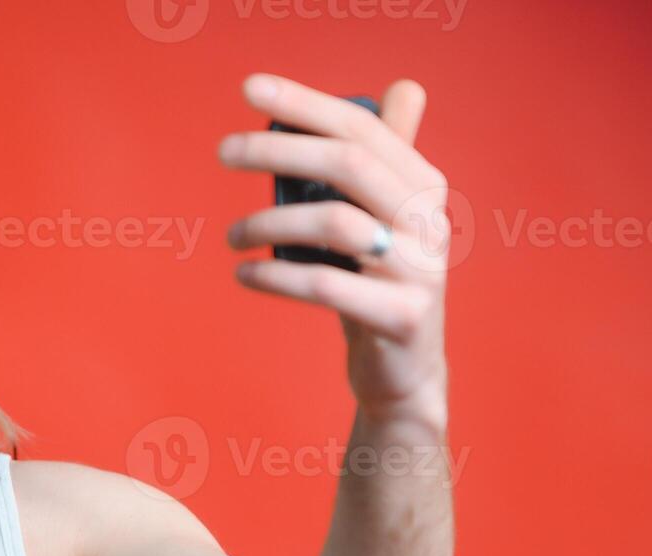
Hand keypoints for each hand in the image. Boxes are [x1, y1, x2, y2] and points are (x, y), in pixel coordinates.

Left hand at [220, 73, 449, 433]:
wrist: (403, 371)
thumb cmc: (376, 284)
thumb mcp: (381, 219)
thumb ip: (382, 160)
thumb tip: (400, 88)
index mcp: (421, 185)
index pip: (361, 127)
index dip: (306, 103)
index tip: (248, 89)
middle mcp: (429, 220)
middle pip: (349, 164)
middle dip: (278, 150)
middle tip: (222, 152)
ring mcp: (420, 270)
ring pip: (335, 225)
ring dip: (267, 223)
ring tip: (231, 236)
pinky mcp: (400, 317)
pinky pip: (324, 286)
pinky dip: (274, 276)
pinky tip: (243, 273)